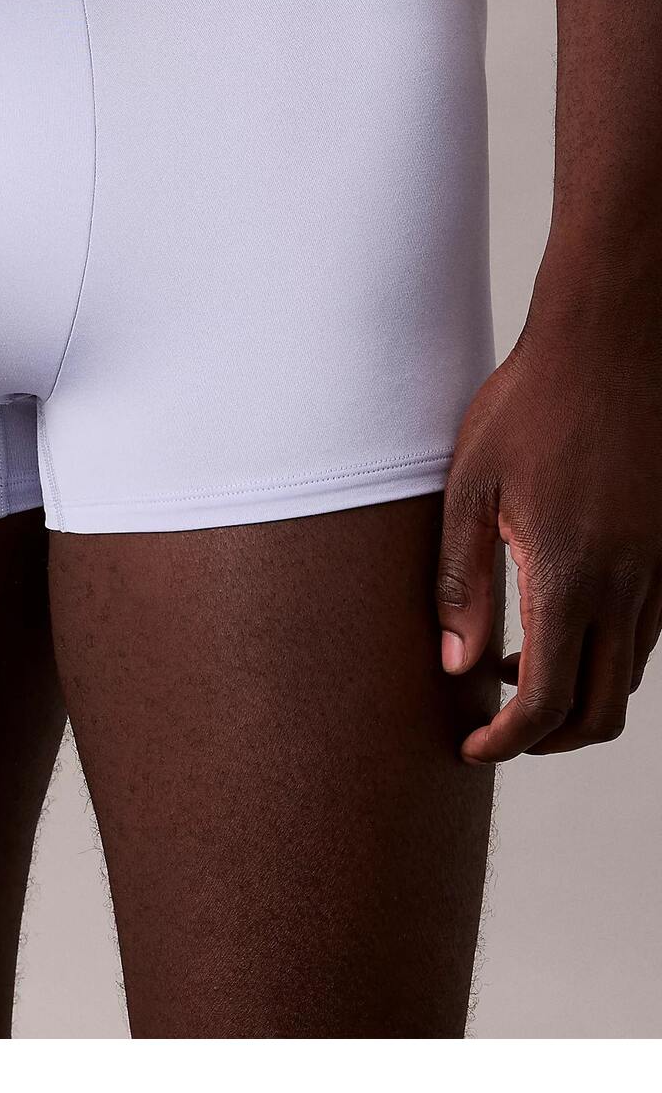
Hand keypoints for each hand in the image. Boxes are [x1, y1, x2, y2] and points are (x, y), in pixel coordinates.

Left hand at [437, 319, 661, 760]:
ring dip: (576, 697)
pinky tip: (556, 624)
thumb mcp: (469, 488)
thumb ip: (461, 582)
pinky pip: (645, 635)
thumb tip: (452, 667)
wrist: (609, 345)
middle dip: (547, 739)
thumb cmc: (527, 406)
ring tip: (510, 672)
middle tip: (494, 728)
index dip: (507, 741)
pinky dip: (603, 657)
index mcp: (570, 576)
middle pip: (600, 712)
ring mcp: (658, 571)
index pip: (546, 702)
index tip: (472, 747)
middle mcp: (626, 586)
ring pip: (627, 676)